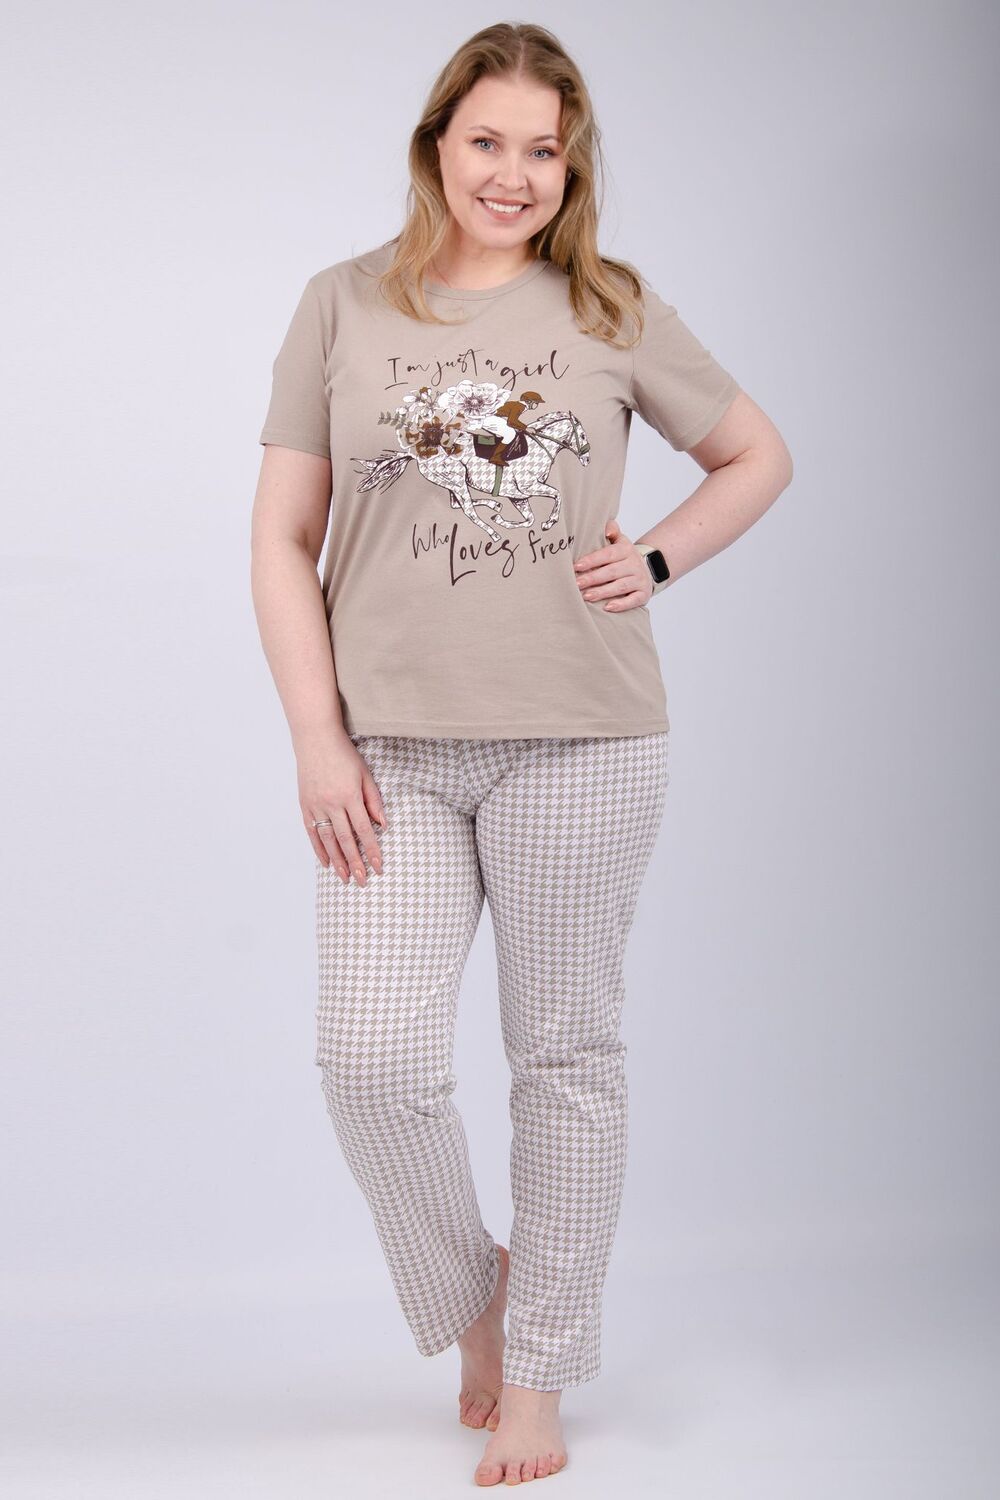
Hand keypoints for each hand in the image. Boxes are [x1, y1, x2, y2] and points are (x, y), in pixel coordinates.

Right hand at [296, 727, 386, 885]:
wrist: (315, 738)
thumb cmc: (344, 754)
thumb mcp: (365, 774)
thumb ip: (374, 800)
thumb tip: (383, 825)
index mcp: (350, 795)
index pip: (364, 830)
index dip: (372, 850)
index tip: (379, 867)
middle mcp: (332, 803)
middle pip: (345, 840)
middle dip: (356, 863)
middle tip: (363, 882)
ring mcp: (316, 805)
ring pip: (328, 840)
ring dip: (337, 861)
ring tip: (345, 878)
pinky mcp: (305, 804)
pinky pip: (312, 832)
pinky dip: (319, 849)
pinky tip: (326, 863)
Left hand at [573, 517, 651, 610]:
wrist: (650, 568)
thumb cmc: (624, 557)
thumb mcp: (620, 541)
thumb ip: (612, 530)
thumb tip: (606, 529)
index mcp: (626, 550)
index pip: (608, 554)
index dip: (592, 560)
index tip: (577, 566)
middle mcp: (634, 564)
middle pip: (612, 571)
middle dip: (593, 578)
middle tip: (577, 584)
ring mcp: (640, 580)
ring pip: (621, 586)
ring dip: (603, 592)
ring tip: (587, 596)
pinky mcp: (643, 594)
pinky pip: (633, 600)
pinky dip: (621, 604)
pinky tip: (608, 608)